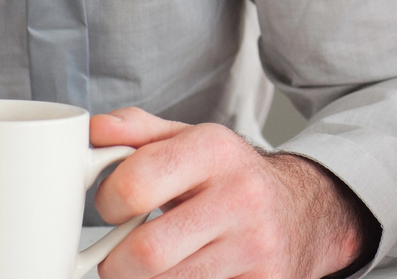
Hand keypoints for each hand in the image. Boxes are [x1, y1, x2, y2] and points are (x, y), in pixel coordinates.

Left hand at [91, 108, 371, 278]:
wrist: (303, 210)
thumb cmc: (230, 177)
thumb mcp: (191, 141)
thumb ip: (137, 132)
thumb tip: (93, 131)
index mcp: (214, 150)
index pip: (135, 184)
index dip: (107, 203)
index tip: (112, 209)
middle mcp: (240, 197)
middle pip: (146, 253)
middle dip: (116, 263)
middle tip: (120, 256)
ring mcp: (255, 247)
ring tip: (153, 267)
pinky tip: (184, 273)